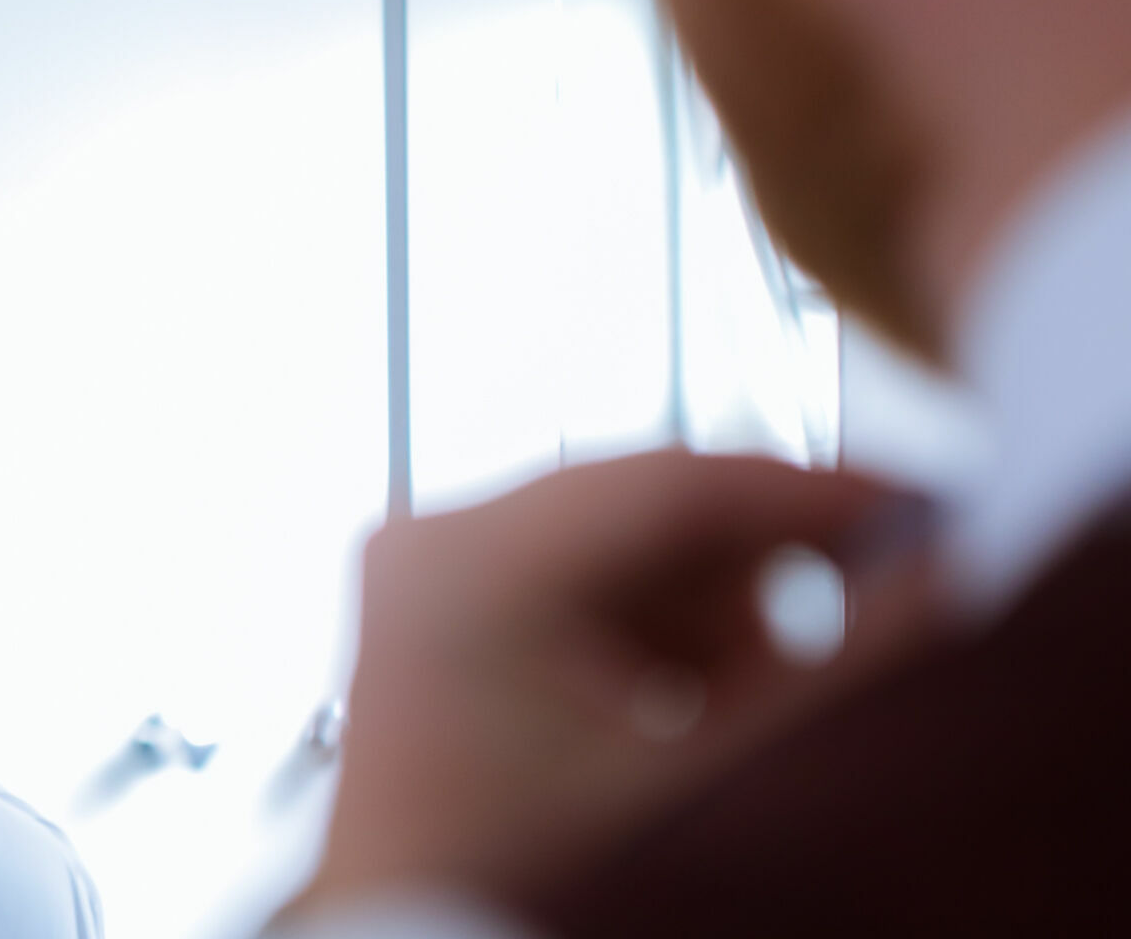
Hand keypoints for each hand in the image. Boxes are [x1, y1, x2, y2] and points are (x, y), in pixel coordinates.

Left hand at [291, 451, 939, 918]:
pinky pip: (575, 587)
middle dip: (767, 560)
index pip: (669, 482)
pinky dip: (658, 633)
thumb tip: (940, 574)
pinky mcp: (439, 613)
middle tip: (888, 589)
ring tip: (765, 697)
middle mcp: (430, 543)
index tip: (915, 505)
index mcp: (467, 563)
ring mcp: (425, 574)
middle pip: (644, 511)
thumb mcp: (702, 778)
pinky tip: (705, 704)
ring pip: (619, 548)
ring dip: (716, 607)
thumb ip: (834, 669)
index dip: (808, 492)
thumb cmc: (526, 883)